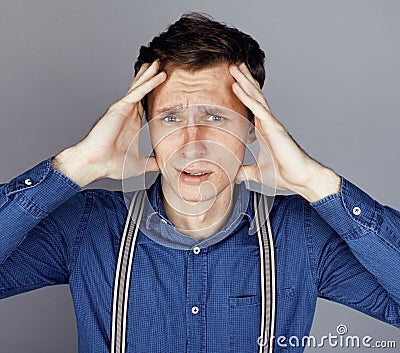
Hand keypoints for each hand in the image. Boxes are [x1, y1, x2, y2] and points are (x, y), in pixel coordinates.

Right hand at [52, 60, 166, 186]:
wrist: (96, 164)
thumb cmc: (111, 164)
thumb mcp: (140, 164)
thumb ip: (153, 163)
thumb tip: (164, 167)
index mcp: (132, 123)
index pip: (146, 104)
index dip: (154, 94)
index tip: (164, 86)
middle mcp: (128, 114)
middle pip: (142, 91)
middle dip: (151, 77)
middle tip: (160, 65)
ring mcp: (123, 109)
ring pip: (140, 87)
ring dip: (150, 74)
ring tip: (158, 62)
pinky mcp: (120, 108)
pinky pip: (138, 92)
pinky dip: (149, 83)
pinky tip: (159, 75)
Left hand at [229, 63, 340, 201]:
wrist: (301, 179)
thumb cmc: (285, 175)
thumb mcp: (257, 173)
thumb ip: (244, 172)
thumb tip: (232, 175)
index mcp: (264, 130)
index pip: (251, 107)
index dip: (244, 93)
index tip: (234, 81)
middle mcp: (268, 123)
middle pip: (254, 96)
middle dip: (243, 80)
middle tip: (234, 65)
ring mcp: (271, 123)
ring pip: (255, 97)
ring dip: (244, 81)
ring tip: (234, 67)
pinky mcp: (274, 127)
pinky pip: (257, 109)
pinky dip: (246, 97)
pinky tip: (237, 86)